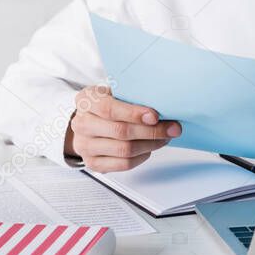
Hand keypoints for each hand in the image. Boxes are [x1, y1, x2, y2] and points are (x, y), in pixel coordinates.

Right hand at [64, 84, 181, 171]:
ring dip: (150, 145)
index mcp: (86, 100)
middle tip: (172, 128)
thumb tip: (163, 103)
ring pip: (124, 150)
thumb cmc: (107, 103)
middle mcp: (81, 124)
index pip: (108, 109)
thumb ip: (132, 95)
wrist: (89, 120)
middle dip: (151, 131)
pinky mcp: (93, 163)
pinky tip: (150, 148)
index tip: (155, 116)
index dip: (134, 113)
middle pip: (120, 131)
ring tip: (164, 138)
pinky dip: (142, 157)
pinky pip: (123, 164)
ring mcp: (85, 146)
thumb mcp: (114, 91)